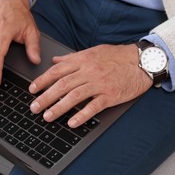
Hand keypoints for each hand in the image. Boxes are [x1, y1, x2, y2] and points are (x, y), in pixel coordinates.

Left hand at [28, 44, 152, 127]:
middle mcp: (89, 71)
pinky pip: (93, 107)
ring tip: (47, 116)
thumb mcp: (93, 51)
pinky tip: (71, 122)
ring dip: (58, 108)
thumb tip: (55, 61)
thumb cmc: (117, 56)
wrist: (142, 61)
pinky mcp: (110, 95)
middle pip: (62, 85)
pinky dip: (81, 115)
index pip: (57, 71)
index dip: (42, 81)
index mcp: (83, 60)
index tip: (32, 89)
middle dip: (45, 97)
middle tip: (34, 107)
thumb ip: (73, 58)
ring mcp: (100, 84)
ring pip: (74, 96)